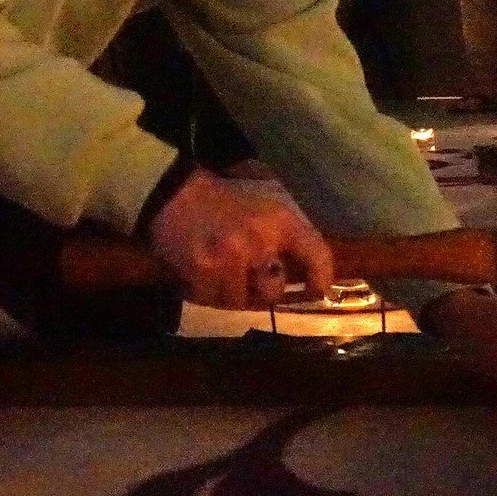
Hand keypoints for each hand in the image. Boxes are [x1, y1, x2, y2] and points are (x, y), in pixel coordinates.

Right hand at [148, 169, 334, 310]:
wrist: (175, 194)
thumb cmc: (227, 199)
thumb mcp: (268, 203)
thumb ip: (290, 234)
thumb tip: (308, 270)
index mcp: (281, 220)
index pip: (317, 255)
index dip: (321, 279)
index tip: (316, 291)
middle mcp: (260, 241)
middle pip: (274, 292)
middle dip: (263, 290)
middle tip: (252, 279)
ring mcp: (230, 259)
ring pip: (241, 301)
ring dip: (233, 292)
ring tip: (222, 272)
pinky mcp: (203, 272)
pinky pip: (213, 300)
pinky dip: (209, 292)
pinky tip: (203, 272)